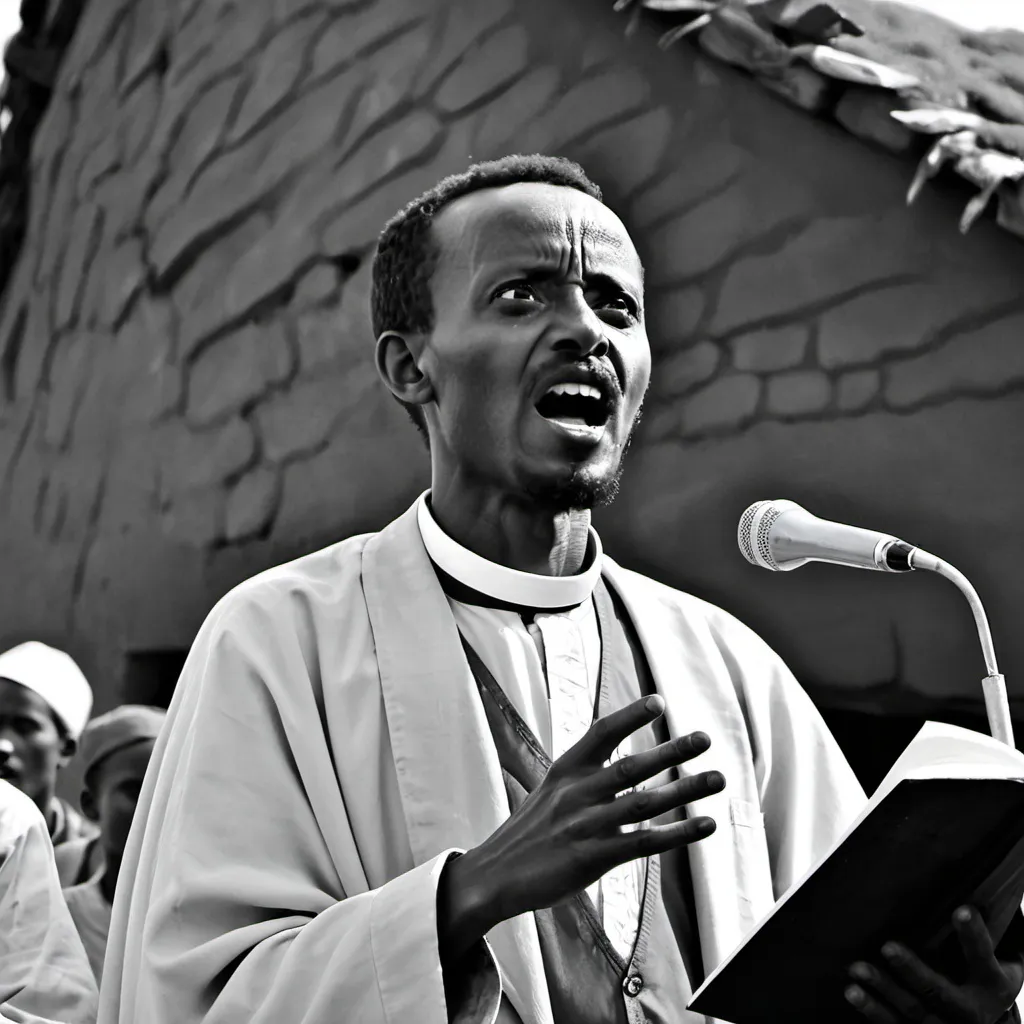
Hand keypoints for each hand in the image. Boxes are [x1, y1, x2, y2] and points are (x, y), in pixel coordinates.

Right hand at [440, 695, 723, 954]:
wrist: (494, 875)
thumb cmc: (529, 834)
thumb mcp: (550, 794)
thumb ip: (585, 779)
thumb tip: (626, 769)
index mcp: (564, 771)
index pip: (600, 734)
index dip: (629, 716)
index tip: (658, 702)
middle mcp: (575, 793)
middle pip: (630, 766)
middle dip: (671, 751)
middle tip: (705, 738)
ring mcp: (584, 824)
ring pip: (643, 801)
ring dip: (684, 789)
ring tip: (718, 777)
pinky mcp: (591, 857)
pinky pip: (643, 841)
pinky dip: (677, 833)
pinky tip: (704, 825)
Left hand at [845, 906, 1023, 1023]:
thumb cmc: (985, 976)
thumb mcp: (998, 960)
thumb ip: (983, 931)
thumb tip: (968, 875)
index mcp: (993, 984)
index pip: (983, 957)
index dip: (974, 935)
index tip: (961, 909)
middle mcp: (971, 1011)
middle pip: (940, 991)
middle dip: (913, 971)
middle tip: (888, 947)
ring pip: (912, 1010)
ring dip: (883, 989)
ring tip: (857, 968)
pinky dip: (872, 1010)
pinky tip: (852, 991)